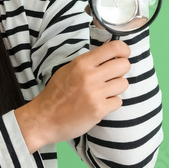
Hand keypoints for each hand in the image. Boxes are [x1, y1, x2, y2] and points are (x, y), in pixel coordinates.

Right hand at [15, 40, 131, 152]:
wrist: (44, 119)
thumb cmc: (56, 94)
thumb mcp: (68, 69)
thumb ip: (88, 62)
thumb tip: (110, 52)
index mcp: (82, 63)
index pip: (114, 48)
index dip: (123, 50)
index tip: (122, 55)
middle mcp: (90, 76)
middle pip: (124, 65)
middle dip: (121, 70)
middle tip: (112, 76)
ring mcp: (95, 93)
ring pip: (124, 84)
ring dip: (116, 88)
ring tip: (104, 92)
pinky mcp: (99, 110)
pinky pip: (119, 101)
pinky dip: (111, 103)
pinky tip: (100, 104)